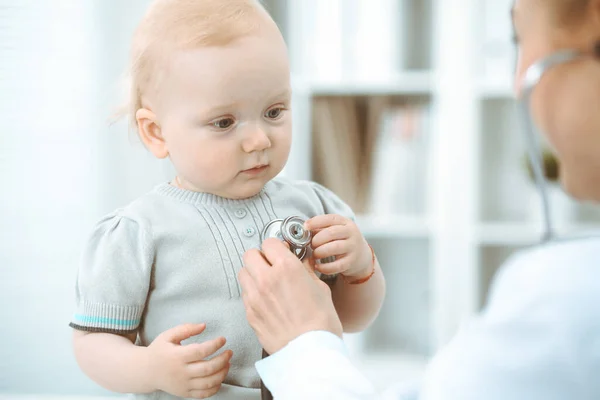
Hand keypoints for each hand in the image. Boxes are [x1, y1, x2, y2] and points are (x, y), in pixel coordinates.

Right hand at [146, 323, 231, 398]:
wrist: (146, 371)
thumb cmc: (159, 350)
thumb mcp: (168, 335)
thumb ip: (186, 329)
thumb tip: (204, 325)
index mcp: (177, 356)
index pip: (200, 351)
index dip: (215, 345)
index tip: (223, 339)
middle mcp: (181, 372)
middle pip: (207, 369)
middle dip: (223, 360)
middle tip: (230, 352)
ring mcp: (183, 384)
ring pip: (208, 382)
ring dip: (222, 373)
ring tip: (227, 363)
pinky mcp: (185, 393)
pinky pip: (204, 394)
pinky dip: (215, 387)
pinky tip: (220, 377)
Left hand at [239, 238, 342, 354]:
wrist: (311, 351)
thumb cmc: (320, 323)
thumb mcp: (320, 288)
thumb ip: (306, 270)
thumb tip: (302, 262)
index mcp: (286, 268)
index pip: (269, 242)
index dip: (277, 246)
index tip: (281, 251)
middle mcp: (266, 279)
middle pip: (250, 254)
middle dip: (260, 256)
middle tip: (271, 263)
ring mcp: (255, 297)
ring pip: (243, 273)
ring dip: (253, 273)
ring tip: (266, 281)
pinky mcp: (250, 313)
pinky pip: (245, 294)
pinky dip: (252, 292)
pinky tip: (266, 299)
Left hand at [305, 214, 371, 277]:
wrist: (361, 256)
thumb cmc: (342, 241)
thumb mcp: (336, 231)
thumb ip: (321, 229)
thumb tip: (304, 232)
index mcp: (345, 222)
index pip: (330, 219)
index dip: (316, 222)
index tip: (305, 226)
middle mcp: (352, 233)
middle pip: (331, 233)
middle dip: (317, 239)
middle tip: (311, 245)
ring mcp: (353, 247)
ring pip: (334, 248)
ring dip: (320, 252)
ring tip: (315, 255)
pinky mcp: (352, 262)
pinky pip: (337, 265)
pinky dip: (325, 267)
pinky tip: (317, 266)